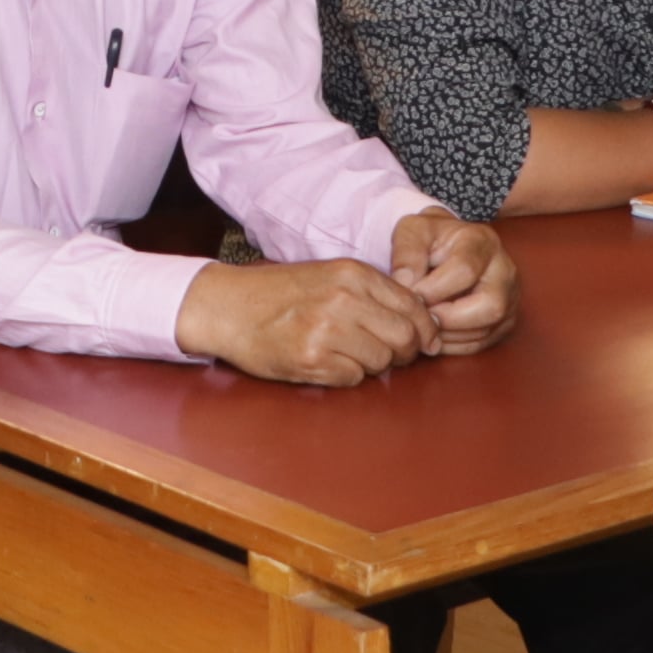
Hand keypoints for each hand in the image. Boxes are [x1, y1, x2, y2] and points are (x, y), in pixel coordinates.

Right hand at [177, 254, 436, 385]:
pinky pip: (352, 378)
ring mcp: (327, 329)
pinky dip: (344, 375)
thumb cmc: (281, 294)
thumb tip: (423, 325)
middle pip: (404, 338)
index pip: (414, 307)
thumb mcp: (330, 276)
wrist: (227, 306)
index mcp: (353, 274)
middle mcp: (344, 298)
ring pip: (381, 361)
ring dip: (370, 365)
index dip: (424, 330)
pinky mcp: (310, 359)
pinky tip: (324, 362)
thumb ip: (373, 294)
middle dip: (403, 353)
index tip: (422, 342)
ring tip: (345, 354)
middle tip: (387, 355)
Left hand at [388, 210, 519, 351]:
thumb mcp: (412, 231)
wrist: (447, 246)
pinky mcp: (504, 320)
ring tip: (424, 321)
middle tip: (422, 314)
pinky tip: (434, 331)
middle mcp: (504, 270)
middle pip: (490, 306)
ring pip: (486, 330)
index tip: (413, 293)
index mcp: (482, 242)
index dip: (434, 289)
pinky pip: (480, 343)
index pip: (465, 271)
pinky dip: (453, 344)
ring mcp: (510, 298)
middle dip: (449, 319)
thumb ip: (407, 253)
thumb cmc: (429, 239)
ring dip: (447, 334)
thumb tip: (406, 282)